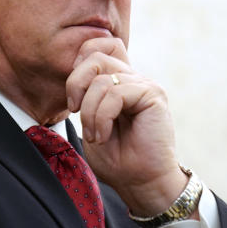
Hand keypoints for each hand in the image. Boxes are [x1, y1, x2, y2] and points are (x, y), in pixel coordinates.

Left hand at [65, 37, 188, 216]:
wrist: (141, 182)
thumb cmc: (117, 159)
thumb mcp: (90, 123)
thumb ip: (85, 97)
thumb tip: (73, 77)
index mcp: (119, 81)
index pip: (100, 45)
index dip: (79, 62)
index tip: (73, 98)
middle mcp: (133, 78)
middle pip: (95, 55)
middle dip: (75, 83)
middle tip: (75, 112)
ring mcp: (144, 85)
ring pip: (101, 79)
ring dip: (89, 111)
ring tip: (95, 135)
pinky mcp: (152, 95)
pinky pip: (116, 93)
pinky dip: (102, 116)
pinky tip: (103, 135)